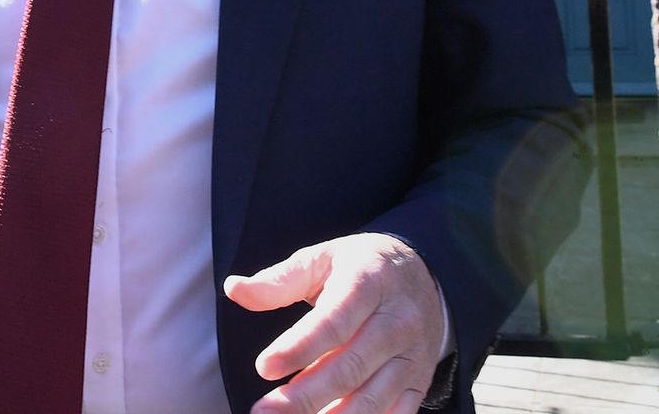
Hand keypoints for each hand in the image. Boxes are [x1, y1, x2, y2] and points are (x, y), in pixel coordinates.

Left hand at [224, 233, 446, 413]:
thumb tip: (234, 289)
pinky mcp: (419, 381)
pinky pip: (395, 413)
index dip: (298, 348)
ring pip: (372, 398)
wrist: (425, 275)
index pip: (333, 322)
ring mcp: (412, 355)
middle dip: (304, 395)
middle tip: (264, 411)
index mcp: (368, 283)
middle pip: (350, 367)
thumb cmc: (360, 268)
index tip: (263, 367)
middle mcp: (396, 322)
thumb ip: (279, 280)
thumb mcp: (322, 259)